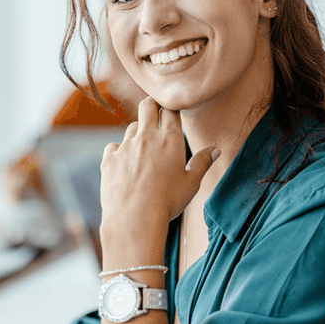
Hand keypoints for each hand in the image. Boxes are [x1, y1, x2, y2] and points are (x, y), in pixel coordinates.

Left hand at [99, 96, 218, 250]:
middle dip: (152, 105)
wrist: (134, 218)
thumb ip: (202, 163)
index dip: (171, 109)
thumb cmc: (167, 202)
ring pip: (131, 127)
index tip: (172, 112)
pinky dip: (119, 151)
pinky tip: (124, 163)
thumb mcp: (191, 183)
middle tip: (155, 111)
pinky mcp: (109, 159)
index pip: (170, 111)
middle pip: (147, 106)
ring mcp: (125, 147)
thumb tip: (215, 149)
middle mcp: (146, 137)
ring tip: (143, 147)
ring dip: (138, 132)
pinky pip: (113, 146)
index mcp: (170, 140)